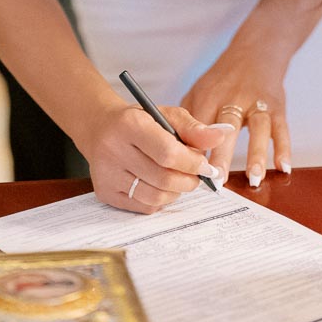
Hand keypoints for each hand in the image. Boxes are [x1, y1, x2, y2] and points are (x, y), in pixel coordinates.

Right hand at [79, 102, 225, 214]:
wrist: (100, 128)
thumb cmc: (139, 121)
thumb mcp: (165, 114)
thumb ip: (194, 127)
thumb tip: (221, 136)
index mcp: (129, 124)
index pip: (167, 152)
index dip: (192, 163)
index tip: (205, 165)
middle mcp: (113, 150)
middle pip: (163, 178)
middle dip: (189, 180)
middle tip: (197, 175)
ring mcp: (107, 174)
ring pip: (155, 197)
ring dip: (176, 191)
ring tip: (179, 178)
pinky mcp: (105, 193)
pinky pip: (144, 207)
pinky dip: (160, 200)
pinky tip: (160, 184)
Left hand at [181, 39, 290, 189]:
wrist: (256, 51)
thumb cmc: (223, 79)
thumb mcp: (199, 91)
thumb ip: (188, 120)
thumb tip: (176, 152)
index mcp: (209, 96)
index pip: (198, 127)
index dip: (194, 150)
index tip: (190, 174)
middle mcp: (233, 98)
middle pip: (226, 128)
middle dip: (221, 155)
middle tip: (217, 182)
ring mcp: (257, 102)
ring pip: (258, 128)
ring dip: (256, 154)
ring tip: (253, 180)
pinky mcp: (277, 105)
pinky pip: (281, 128)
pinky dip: (283, 148)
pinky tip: (283, 168)